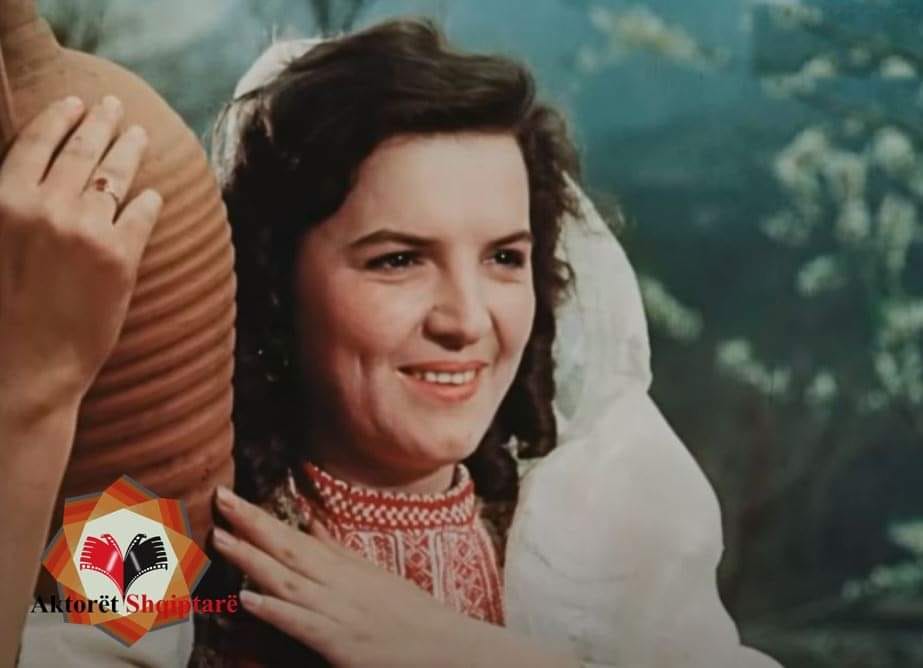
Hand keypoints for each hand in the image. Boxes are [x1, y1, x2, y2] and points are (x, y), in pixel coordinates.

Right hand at [0, 95, 161, 413]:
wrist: (25, 371)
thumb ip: (9, 207)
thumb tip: (31, 182)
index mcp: (3, 200)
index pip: (37, 142)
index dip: (60, 117)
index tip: (76, 103)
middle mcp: (46, 207)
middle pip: (82, 151)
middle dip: (101, 122)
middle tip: (115, 106)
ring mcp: (87, 230)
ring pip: (115, 176)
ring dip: (129, 149)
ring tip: (139, 134)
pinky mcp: (121, 258)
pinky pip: (142, 214)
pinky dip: (148, 201)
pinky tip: (153, 195)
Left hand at [212, 486, 487, 667]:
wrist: (441, 644)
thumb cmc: (407, 610)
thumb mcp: (372, 573)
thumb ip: (337, 549)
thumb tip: (310, 523)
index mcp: (342, 565)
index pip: (292, 535)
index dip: (258, 517)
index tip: (229, 497)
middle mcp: (336, 582)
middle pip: (287, 549)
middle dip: (250, 524)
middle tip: (219, 499)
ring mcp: (336, 610)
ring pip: (288, 581)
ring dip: (252, 559)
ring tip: (222, 540)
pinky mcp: (338, 642)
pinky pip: (301, 623)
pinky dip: (274, 609)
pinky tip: (248, 599)